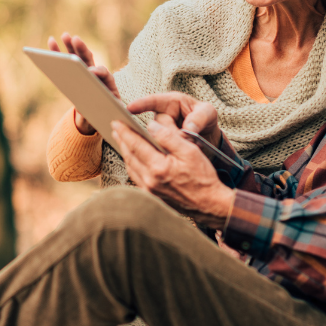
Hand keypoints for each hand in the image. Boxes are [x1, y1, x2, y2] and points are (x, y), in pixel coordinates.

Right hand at [48, 33, 118, 134]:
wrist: (99, 113)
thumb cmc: (103, 114)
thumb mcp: (102, 116)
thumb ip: (95, 115)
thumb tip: (84, 113)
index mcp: (108, 85)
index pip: (104, 75)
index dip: (98, 72)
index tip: (90, 71)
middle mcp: (97, 75)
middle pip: (91, 60)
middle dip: (83, 50)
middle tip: (76, 40)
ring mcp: (86, 71)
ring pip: (78, 56)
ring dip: (70, 45)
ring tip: (64, 35)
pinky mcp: (75, 72)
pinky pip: (66, 59)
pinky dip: (58, 51)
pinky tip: (51, 42)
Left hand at [111, 119, 233, 229]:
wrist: (209, 205)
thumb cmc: (203, 178)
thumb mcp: (190, 151)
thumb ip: (169, 136)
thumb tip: (151, 125)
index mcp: (158, 167)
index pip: (135, 145)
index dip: (125, 132)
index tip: (117, 121)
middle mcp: (150, 180)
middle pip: (129, 156)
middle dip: (122, 140)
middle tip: (115, 127)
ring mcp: (149, 190)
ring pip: (131, 167)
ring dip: (125, 152)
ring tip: (122, 140)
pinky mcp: (152, 196)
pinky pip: (136, 177)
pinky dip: (132, 164)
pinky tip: (134, 159)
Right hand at [126, 92, 221, 146]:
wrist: (207, 136)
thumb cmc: (206, 119)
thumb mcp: (208, 114)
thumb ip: (199, 118)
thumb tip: (188, 128)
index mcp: (171, 102)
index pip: (154, 101)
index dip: (142, 104)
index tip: (130, 108)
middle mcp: (161, 115)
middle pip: (155, 125)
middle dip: (167, 134)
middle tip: (186, 138)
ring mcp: (158, 130)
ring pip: (156, 139)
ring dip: (169, 144)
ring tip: (185, 145)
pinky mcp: (158, 142)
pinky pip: (156, 147)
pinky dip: (164, 151)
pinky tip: (172, 155)